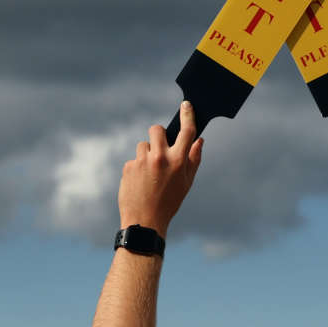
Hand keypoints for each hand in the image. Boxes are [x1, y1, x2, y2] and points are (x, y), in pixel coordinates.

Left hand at [119, 102, 202, 233]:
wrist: (145, 221)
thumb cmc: (169, 202)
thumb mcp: (187, 182)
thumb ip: (194, 159)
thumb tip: (199, 140)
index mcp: (178, 161)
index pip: (186, 131)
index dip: (187, 115)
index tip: (186, 105)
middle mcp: (160, 158)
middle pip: (156, 129)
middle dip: (158, 134)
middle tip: (159, 147)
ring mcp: (142, 161)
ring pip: (143, 145)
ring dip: (147, 154)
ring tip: (150, 174)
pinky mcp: (128, 167)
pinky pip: (134, 159)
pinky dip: (137, 168)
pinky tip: (140, 183)